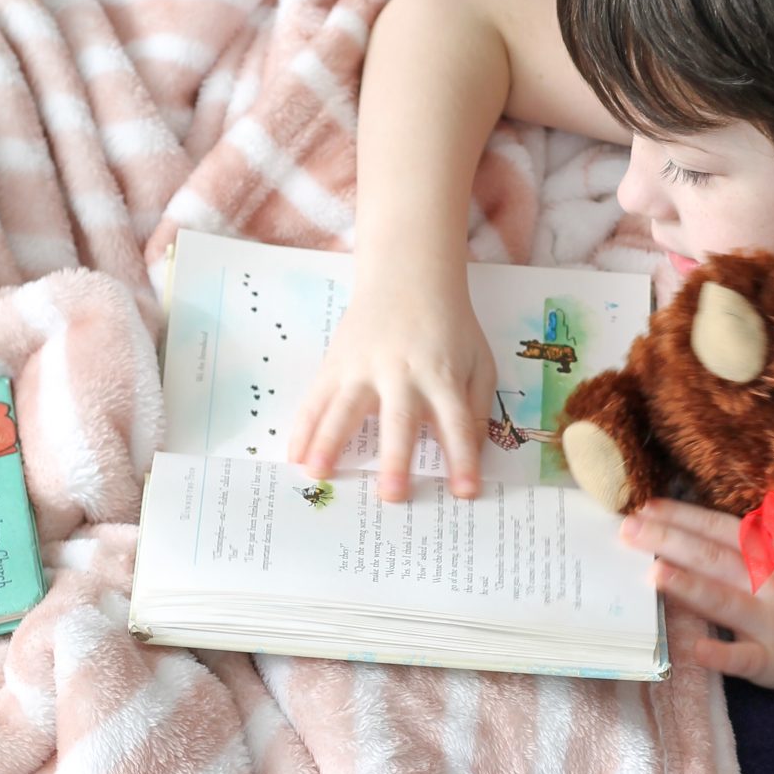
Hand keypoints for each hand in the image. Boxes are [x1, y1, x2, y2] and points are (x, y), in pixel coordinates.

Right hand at [287, 276, 496, 501]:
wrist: (409, 278)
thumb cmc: (450, 327)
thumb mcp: (479, 361)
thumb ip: (476, 408)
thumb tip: (472, 455)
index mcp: (442, 374)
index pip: (456, 421)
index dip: (462, 458)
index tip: (465, 492)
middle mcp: (402, 372)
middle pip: (399, 420)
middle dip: (395, 459)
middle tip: (391, 496)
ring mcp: (363, 366)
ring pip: (344, 408)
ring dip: (330, 443)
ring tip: (318, 474)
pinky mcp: (337, 363)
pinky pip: (316, 399)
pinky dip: (304, 427)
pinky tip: (294, 455)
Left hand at [621, 498, 773, 692]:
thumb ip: (746, 551)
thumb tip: (687, 533)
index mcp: (770, 555)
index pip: (720, 529)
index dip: (683, 517)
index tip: (645, 507)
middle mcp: (770, 583)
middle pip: (714, 558)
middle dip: (669, 541)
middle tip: (627, 531)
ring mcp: (773, 622)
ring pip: (726, 601)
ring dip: (689, 586)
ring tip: (652, 575)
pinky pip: (746, 657)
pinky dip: (722, 654)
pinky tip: (695, 650)